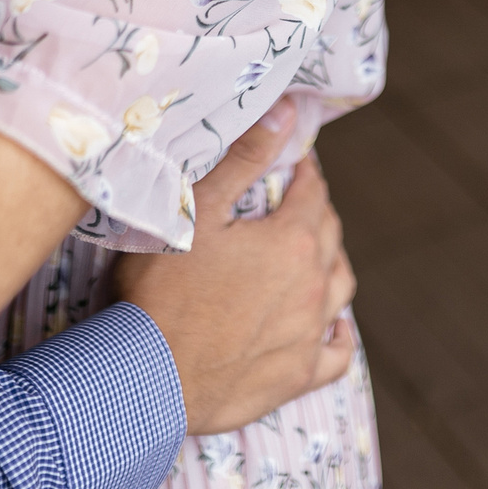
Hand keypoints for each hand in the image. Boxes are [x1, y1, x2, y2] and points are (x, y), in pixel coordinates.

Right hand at [116, 101, 359, 435]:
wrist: (146, 376)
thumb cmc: (161, 291)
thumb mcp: (196, 211)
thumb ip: (244, 159)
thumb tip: (284, 112)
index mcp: (293, 241)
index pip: (314, 193)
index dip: (304, 174)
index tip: (293, 166)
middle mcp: (313, 286)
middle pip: (331, 236)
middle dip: (316, 213)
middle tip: (293, 205)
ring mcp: (309, 334)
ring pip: (340, 288)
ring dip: (329, 265)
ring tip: (310, 257)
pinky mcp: (298, 376)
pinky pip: (338, 352)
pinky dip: (338, 334)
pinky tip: (329, 326)